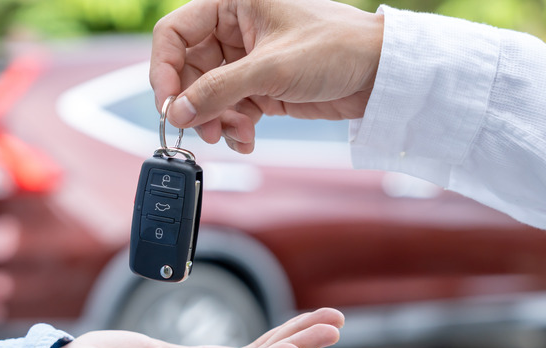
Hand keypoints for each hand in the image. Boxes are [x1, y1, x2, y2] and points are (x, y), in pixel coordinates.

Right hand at [150, 0, 383, 152]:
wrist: (380, 75)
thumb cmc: (336, 49)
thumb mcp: (271, 68)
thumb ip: (218, 90)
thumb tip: (177, 111)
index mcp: (232, 4)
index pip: (175, 34)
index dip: (165, 70)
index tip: (168, 104)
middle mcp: (235, 30)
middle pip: (189, 70)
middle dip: (195, 104)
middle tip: (203, 129)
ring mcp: (248, 61)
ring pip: (209, 95)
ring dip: (216, 120)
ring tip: (235, 133)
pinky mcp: (262, 87)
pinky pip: (231, 110)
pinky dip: (235, 127)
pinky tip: (247, 137)